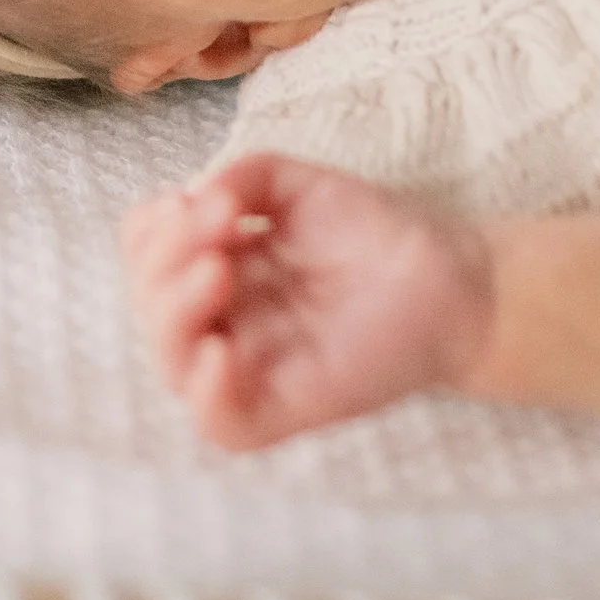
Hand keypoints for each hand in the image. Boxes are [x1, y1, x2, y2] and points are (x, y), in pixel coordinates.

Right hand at [121, 153, 493, 450]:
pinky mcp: (286, 408)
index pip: (147, 259)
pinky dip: (207, 390)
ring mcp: (253, 368)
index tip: (196, 198)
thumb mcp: (300, 186)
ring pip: (173, 365)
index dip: (153, 230)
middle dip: (164, 260)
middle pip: (150, 306)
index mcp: (220, 269)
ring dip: (175, 311)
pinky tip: (223, 348)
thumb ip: (245, 177)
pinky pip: (222, 422)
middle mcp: (226, 320)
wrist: (452, 275)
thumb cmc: (376, 234)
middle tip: (217, 223)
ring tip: (217, 269)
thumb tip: (194, 196)